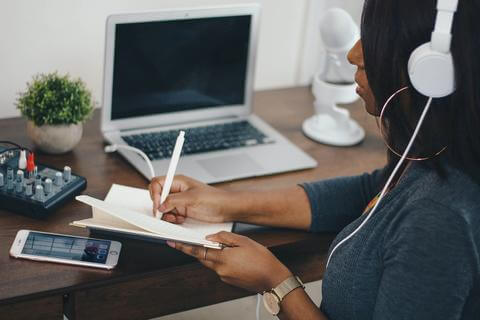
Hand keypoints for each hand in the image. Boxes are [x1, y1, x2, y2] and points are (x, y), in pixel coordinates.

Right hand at [149, 175, 233, 223]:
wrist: (226, 209)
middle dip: (159, 206)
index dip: (154, 194)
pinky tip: (180, 219)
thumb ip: (174, 200)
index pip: (157, 183)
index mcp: (178, 181)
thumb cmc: (214, 198)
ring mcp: (179, 201)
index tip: (158, 205)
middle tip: (164, 213)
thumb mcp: (192, 198)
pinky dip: (172, 219)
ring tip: (176, 217)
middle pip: (158, 196)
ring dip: (166, 215)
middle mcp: (177, 190)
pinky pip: (170, 215)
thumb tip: (160, 205)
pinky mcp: (182, 210)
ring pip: (163, 208)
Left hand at [167, 231, 292, 292]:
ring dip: (213, 254)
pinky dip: (222, 260)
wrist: (273, 279)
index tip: (173, 242)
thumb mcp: (243, 241)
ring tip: (227, 247)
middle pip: (203, 257)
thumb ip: (224, 237)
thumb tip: (211, 236)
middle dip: (199, 248)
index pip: (197, 251)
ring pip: (212, 262)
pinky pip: (220, 268)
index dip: (183, 246)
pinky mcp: (229, 280)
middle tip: (195, 240)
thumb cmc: (262, 260)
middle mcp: (220, 270)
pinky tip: (234, 256)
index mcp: (222, 258)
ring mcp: (224, 277)